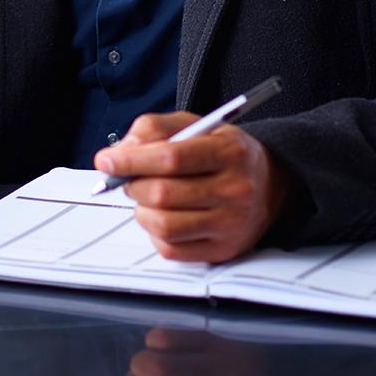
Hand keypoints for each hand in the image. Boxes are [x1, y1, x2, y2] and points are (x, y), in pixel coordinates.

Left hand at [95, 111, 288, 263]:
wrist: (270, 184)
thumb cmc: (223, 151)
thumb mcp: (195, 125)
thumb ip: (154, 128)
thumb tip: (120, 152)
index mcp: (229, 152)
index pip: (171, 158)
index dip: (131, 160)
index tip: (105, 160)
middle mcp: (235, 190)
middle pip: (164, 194)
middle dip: (133, 185)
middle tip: (128, 178)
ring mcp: (231, 225)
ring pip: (164, 225)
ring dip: (141, 210)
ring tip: (146, 197)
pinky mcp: (223, 251)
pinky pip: (172, 250)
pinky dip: (155, 233)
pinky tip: (161, 216)